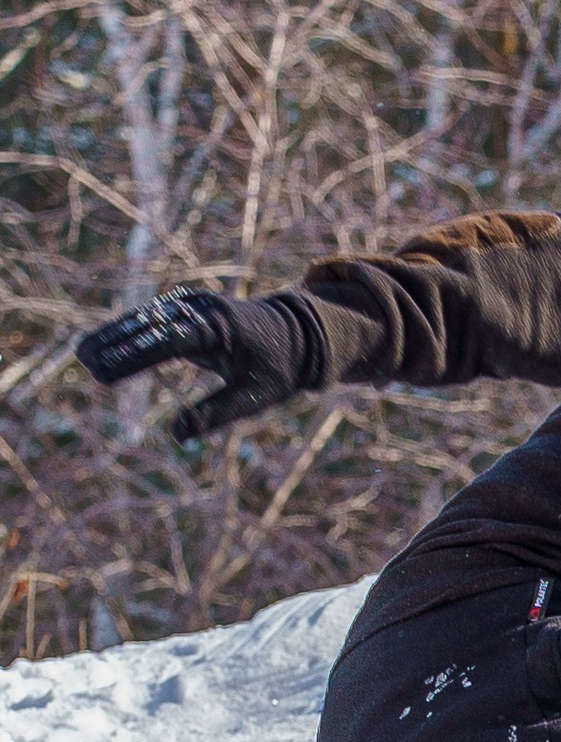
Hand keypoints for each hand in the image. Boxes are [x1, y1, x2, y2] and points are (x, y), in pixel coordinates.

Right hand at [73, 286, 320, 442]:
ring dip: (115, 335)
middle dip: (116, 344)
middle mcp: (201, 311)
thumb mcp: (254, 397)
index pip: (168, 341)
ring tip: (83, 355)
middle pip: (149, 325)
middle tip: (85, 363)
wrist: (297, 335)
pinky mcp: (187, 308)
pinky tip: (104, 345)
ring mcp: (193, 306)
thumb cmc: (277, 370)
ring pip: (146, 318)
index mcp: (219, 329)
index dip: (136, 356)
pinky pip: (152, 319)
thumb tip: (179, 435)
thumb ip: (217, 413)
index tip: (107, 370)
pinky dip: (128, 331)